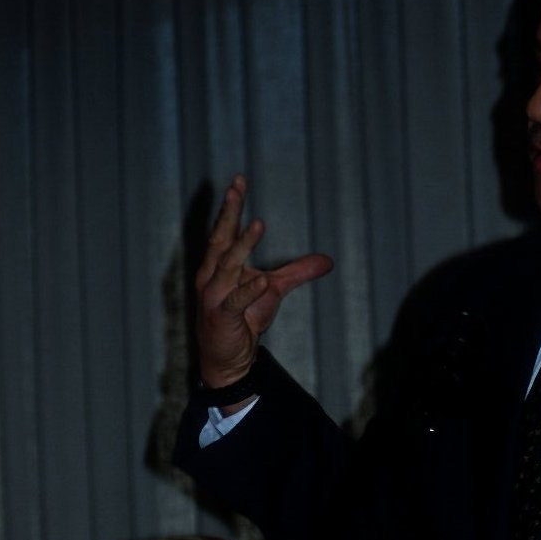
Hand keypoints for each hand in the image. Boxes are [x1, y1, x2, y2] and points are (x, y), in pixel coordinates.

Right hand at [194, 174, 332, 400]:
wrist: (228, 359)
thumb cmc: (244, 319)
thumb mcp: (274, 291)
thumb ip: (298, 273)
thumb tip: (329, 260)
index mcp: (220, 264)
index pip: (225, 230)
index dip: (231, 206)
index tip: (239, 180)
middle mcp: (211, 276)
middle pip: (220, 238)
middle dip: (229, 213)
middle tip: (236, 187)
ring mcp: (213, 296)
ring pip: (228, 265)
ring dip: (243, 245)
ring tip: (258, 225)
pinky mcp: (221, 317)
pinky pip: (235, 301)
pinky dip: (249, 291)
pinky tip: (262, 281)